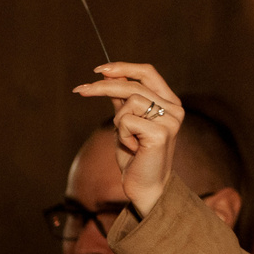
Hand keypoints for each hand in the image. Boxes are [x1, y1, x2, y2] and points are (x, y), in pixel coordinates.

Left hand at [70, 60, 186, 217]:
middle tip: (79, 90)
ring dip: (118, 122)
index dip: (123, 67)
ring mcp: (170, 119)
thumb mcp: (125, 123)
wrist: (144, 187)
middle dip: (103, 86)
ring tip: (127, 140)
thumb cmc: (135, 157)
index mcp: (168, 101)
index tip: (99, 69)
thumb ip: (122, 101)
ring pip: (129, 102)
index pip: (148, 72)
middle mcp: (173, 107)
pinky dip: (122, 135)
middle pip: (133, 84)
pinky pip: (126, 121)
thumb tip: (110, 76)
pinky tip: (133, 148)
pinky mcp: (161, 132)